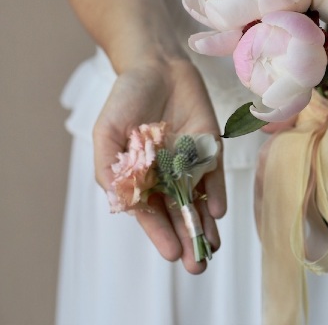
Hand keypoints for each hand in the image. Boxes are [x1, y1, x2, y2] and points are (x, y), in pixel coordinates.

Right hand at [93, 53, 224, 273]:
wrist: (155, 65)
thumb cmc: (126, 99)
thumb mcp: (106, 133)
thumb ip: (110, 168)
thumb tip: (122, 202)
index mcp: (140, 176)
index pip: (151, 213)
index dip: (159, 234)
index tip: (171, 253)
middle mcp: (167, 173)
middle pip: (178, 212)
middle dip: (187, 238)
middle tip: (197, 266)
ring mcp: (190, 160)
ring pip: (199, 198)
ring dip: (205, 224)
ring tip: (211, 248)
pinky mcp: (210, 145)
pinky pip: (215, 172)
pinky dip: (217, 191)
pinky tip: (217, 210)